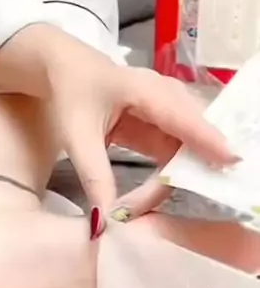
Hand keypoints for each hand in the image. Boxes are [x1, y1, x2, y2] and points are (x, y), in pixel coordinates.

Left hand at [44, 33, 237, 216]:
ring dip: (172, 178)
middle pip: (191, 136)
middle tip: (149, 207)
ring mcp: (165, 110)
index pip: (183, 119)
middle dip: (183, 173)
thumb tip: (105, 220)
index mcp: (146, 90)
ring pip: (185, 147)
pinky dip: (166, 174)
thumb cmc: (69, 92)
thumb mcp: (76, 136)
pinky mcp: (159, 124)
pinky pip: (174, 151)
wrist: (59, 67)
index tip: (229, 162)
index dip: (207, 141)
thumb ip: (94, 177)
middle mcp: (164, 96)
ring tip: (139, 206)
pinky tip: (151, 196)